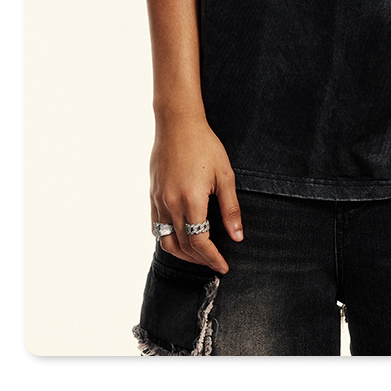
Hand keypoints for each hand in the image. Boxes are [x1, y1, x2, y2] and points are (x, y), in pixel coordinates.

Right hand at [149, 113, 242, 273]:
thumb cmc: (205, 145)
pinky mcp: (152, 194)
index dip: (212, 258)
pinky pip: (156, 227)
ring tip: (198, 256)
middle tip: (215, 263)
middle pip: (183, 246)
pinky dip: (167, 239)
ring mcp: (159, 200)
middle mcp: (171, 204)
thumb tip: (237, 236)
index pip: (200, 242)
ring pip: (166, 241)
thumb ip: (230, 208)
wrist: (177, 124)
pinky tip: (180, 238)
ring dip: (182, 254)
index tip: (223, 266)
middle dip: (200, 259)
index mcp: (192, 200)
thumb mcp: (225, 175)